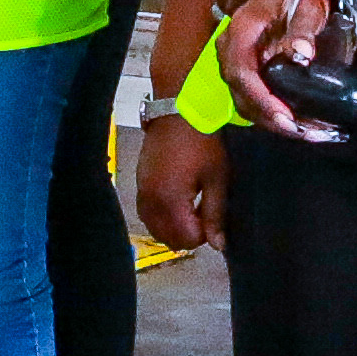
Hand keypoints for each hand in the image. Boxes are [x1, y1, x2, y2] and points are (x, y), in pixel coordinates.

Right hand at [132, 107, 228, 254]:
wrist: (177, 110)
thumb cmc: (202, 141)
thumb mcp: (217, 177)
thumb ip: (216, 214)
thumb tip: (218, 244)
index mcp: (171, 201)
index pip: (186, 239)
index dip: (204, 234)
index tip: (212, 215)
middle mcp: (151, 202)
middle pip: (168, 239)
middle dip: (188, 233)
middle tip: (204, 212)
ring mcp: (141, 193)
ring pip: (156, 229)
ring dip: (174, 226)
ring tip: (191, 206)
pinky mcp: (138, 184)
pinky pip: (147, 214)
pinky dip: (162, 216)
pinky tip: (176, 200)